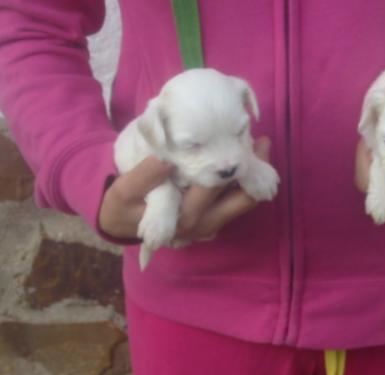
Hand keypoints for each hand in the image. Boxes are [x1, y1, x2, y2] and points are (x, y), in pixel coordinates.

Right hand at [99, 137, 271, 241]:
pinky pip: (238, 202)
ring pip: (244, 202)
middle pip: (240, 199)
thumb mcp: (124, 191)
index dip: (229, 167)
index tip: (241, 141)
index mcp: (182, 218)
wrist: (123, 221)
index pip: (214, 191)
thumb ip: (143, 177)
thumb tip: (164, 161)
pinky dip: (247, 182)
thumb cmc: (125, 203)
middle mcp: (202, 224)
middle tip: (261, 140)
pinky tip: (251, 158)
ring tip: (262, 145)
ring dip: (255, 175)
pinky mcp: (214, 220)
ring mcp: (211, 224)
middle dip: (252, 168)